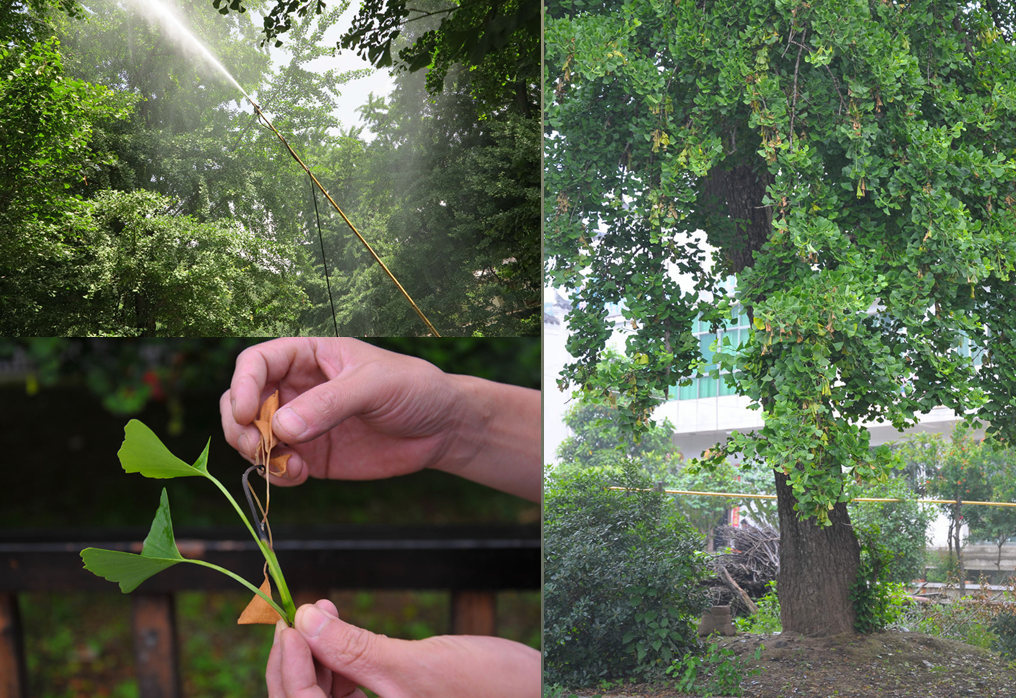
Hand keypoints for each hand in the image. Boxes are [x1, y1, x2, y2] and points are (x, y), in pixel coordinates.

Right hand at [220, 338, 539, 499]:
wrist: (442, 428)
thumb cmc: (413, 389)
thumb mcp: (376, 385)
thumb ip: (331, 403)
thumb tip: (281, 427)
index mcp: (309, 355)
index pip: (257, 362)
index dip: (242, 385)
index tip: (244, 412)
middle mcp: (297, 388)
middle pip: (241, 401)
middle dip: (240, 426)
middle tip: (260, 447)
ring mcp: (301, 423)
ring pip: (251, 436)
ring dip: (256, 454)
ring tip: (289, 465)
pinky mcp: (311, 455)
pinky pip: (276, 465)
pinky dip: (276, 473)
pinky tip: (300, 475)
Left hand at [266, 601, 540, 697]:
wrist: (542, 693)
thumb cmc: (491, 688)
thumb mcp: (416, 664)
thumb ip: (354, 648)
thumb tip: (305, 619)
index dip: (287, 666)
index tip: (289, 622)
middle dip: (297, 661)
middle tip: (301, 614)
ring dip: (318, 661)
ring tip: (325, 616)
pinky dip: (340, 669)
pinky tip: (344, 639)